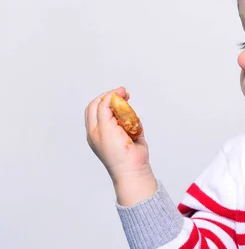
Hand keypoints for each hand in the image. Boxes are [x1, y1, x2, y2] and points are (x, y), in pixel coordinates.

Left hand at [85, 87, 156, 205]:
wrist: (132, 168)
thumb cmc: (116, 152)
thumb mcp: (104, 128)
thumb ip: (105, 110)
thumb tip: (110, 96)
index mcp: (94, 129)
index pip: (96, 106)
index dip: (106, 96)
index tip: (119, 91)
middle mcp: (103, 129)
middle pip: (105, 107)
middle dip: (114, 99)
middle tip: (125, 94)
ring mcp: (117, 131)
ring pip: (119, 113)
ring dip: (125, 108)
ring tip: (131, 108)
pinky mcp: (130, 134)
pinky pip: (132, 121)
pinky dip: (134, 118)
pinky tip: (135, 122)